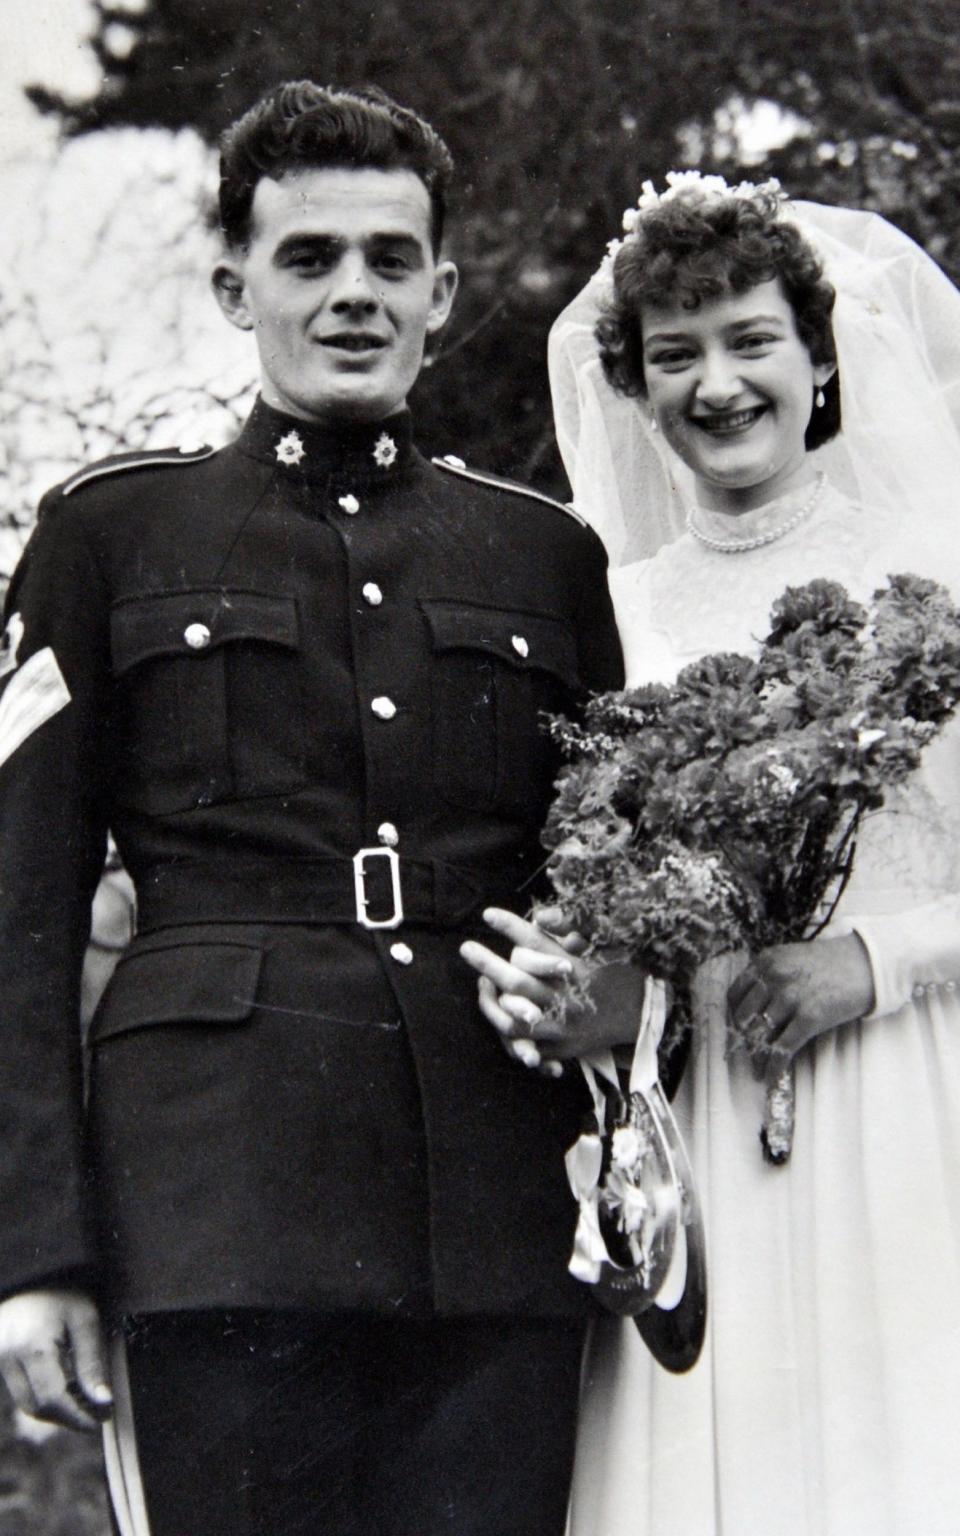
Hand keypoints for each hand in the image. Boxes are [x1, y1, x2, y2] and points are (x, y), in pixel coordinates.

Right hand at [0, 1288, 112, 1431]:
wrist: (32, 1274)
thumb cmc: (62, 1292)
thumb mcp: (85, 1319)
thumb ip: (92, 1362)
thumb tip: (103, 1400)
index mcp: (33, 1347)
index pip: (53, 1399)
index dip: (78, 1416)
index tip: (101, 1419)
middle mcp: (10, 1357)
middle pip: (38, 1407)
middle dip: (68, 1417)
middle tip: (96, 1415)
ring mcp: (0, 1360)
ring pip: (27, 1403)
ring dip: (56, 1411)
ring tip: (84, 1404)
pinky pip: (21, 1392)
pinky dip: (44, 1398)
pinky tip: (67, 1390)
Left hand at [460, 907, 644, 1071]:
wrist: (647, 1017)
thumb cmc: (624, 972)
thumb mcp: (608, 943)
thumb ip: (573, 926)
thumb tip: (539, 916)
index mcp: (577, 971)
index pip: (536, 945)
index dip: (510, 927)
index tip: (488, 914)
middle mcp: (568, 1000)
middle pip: (517, 982)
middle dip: (488, 964)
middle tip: (466, 948)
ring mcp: (563, 1028)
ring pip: (514, 1020)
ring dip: (491, 1003)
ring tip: (481, 986)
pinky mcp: (563, 1048)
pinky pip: (527, 1046)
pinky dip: (509, 1032)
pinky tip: (499, 1013)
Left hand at [727, 933, 875, 1083]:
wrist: (868, 964)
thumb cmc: (831, 963)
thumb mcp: (792, 959)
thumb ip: (770, 976)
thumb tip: (752, 1010)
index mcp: (766, 961)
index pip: (735, 994)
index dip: (734, 1016)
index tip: (738, 1030)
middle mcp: (774, 977)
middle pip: (744, 1017)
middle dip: (743, 1039)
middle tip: (746, 1052)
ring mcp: (791, 996)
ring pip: (760, 1034)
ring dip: (756, 1056)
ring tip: (756, 1069)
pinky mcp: (810, 1017)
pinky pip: (782, 1048)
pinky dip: (773, 1067)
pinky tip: (770, 1078)